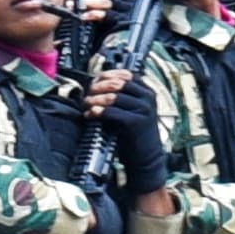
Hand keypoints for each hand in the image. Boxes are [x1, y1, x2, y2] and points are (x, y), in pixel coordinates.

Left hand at [96, 75, 169, 195]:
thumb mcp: (134, 111)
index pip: (127, 75)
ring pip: (113, 96)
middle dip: (99, 86)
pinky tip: (90, 114)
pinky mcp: (135, 123)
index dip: (108, 75)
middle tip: (87, 93)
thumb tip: (98, 84)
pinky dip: (97, 111)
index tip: (94, 80)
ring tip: (86, 104)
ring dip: (95, 99)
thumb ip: (122, 97)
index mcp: (148, 92)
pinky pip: (111, 112)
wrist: (147, 158)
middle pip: (118, 83)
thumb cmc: (135, 135)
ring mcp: (143, 110)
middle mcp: (148, 98)